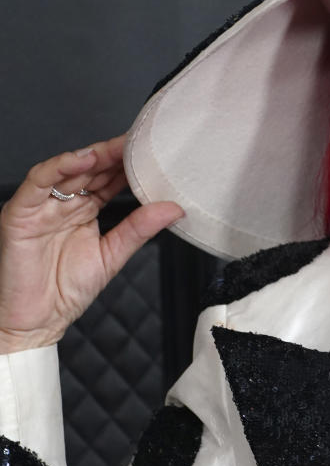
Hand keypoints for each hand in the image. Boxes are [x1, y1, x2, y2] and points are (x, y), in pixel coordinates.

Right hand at [0, 136, 183, 353]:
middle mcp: (63, 202)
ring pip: (67, 169)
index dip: (129, 164)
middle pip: (91, 169)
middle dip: (115, 154)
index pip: (108, 178)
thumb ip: (139, 229)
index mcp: (84, 209)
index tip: (155, 152)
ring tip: (117, 148)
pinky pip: (38, 181)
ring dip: (92, 155)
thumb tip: (173, 209)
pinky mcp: (21, 211)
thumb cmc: (65, 291)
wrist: (35, 322)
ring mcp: (42, 205)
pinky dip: (59, 166)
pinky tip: (82, 159)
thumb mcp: (112, 255)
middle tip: (141, 142)